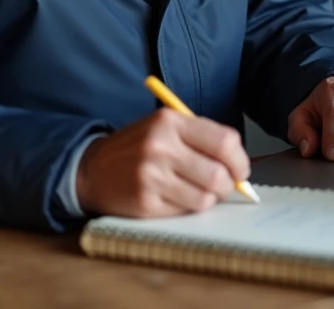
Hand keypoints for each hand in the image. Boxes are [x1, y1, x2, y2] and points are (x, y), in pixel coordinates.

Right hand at [76, 108, 249, 216]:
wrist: (92, 169)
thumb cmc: (138, 147)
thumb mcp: (165, 127)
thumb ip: (201, 139)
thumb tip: (239, 166)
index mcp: (169, 121)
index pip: (224, 141)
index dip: (239, 160)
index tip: (240, 169)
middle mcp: (160, 146)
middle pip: (218, 174)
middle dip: (228, 185)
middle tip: (222, 185)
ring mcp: (151, 176)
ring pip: (205, 198)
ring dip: (208, 198)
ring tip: (196, 191)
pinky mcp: (145, 202)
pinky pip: (185, 211)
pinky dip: (187, 207)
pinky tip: (174, 197)